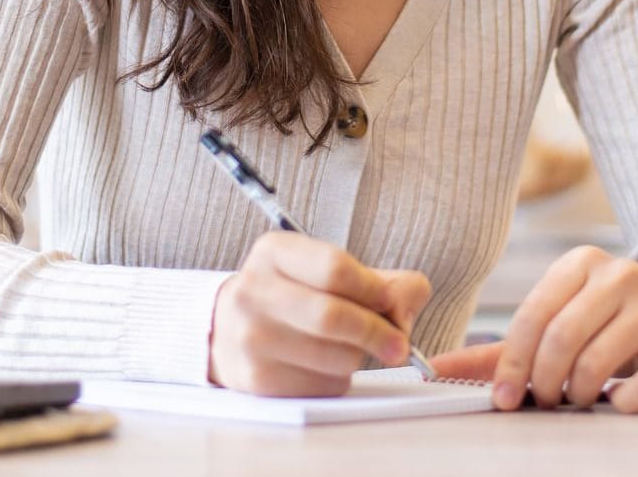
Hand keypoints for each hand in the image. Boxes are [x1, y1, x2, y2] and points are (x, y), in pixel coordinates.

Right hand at [208, 231, 430, 396]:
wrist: (229, 331)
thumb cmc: (293, 298)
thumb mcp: (326, 272)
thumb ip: (382, 282)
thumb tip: (408, 305)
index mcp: (274, 253)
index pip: (335, 268)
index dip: (373, 289)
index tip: (391, 302)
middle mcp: (254, 291)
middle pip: (334, 316)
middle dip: (378, 333)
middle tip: (399, 345)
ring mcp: (252, 338)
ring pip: (335, 356)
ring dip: (357, 357)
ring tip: (348, 348)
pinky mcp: (259, 379)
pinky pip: (323, 385)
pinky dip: (337, 379)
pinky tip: (322, 365)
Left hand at [479, 245, 637, 413]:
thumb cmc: (607, 327)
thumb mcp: (556, 325)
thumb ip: (497, 351)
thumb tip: (434, 369)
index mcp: (578, 263)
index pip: (531, 316)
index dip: (511, 364)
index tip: (503, 398)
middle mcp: (617, 274)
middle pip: (561, 338)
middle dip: (544, 381)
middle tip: (544, 402)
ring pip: (597, 360)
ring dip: (578, 393)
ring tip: (577, 399)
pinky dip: (622, 402)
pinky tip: (617, 401)